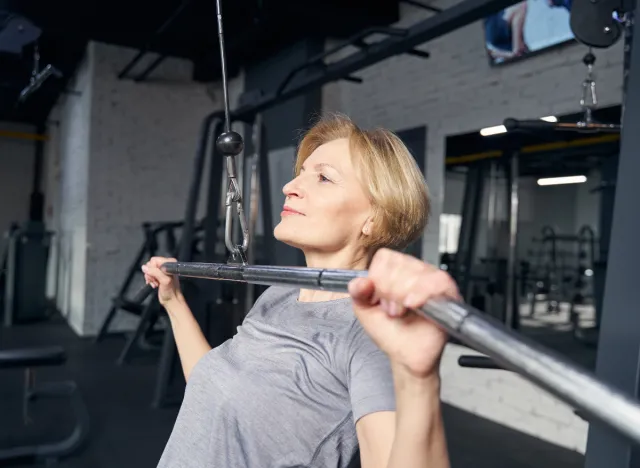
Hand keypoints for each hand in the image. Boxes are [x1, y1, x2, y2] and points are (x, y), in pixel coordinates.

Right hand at [141, 257, 182, 305]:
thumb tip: (144, 267)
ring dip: (150, 278)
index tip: (156, 276)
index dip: (152, 268)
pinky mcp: (158, 276)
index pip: (154, 260)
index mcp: (170, 263)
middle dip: (151, 274)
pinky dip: (150, 280)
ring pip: (149, 270)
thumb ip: (155, 272)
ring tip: (156, 284)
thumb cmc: (171, 291)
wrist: (171, 300)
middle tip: (156, 281)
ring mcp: (162, 270)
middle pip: (150, 265)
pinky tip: (154, 285)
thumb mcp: (164, 280)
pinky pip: (149, 274)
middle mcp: (166, 265)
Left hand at [348, 249, 460, 379]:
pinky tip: (412, 305)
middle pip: (399, 263)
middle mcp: (415, 271)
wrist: (408, 355)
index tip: (378, 298)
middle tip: (391, 308)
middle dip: (389, 290)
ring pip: (416, 271)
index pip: (385, 257)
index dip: (378, 278)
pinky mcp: (448, 291)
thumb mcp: (364, 311)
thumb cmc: (390, 333)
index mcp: (395, 271)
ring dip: (403, 295)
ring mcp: (432, 279)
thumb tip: (360, 282)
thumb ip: (357, 292)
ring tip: (402, 311)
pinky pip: (436, 281)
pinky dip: (421, 293)